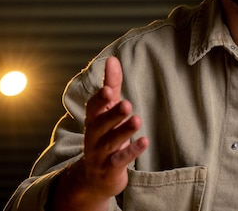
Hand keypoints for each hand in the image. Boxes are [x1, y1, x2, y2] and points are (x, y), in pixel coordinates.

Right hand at [54, 57, 148, 210]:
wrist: (94, 177)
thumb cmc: (104, 136)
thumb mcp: (107, 111)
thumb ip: (111, 85)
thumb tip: (112, 59)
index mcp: (93, 121)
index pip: (92, 108)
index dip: (99, 99)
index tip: (107, 89)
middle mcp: (93, 137)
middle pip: (100, 125)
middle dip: (112, 114)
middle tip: (126, 103)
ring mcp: (100, 155)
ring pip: (110, 143)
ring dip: (123, 131)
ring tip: (137, 119)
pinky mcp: (110, 169)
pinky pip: (119, 160)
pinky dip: (131, 151)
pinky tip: (144, 141)